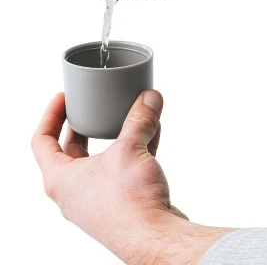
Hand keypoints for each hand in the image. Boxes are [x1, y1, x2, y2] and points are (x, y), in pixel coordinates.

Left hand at [32, 91, 230, 263]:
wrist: (155, 238)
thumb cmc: (129, 203)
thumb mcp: (130, 150)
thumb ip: (140, 120)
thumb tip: (150, 97)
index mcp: (62, 178)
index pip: (42, 140)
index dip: (50, 114)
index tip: (63, 98)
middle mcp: (76, 190)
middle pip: (73, 149)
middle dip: (84, 124)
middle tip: (91, 107)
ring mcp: (99, 197)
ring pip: (102, 158)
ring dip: (115, 135)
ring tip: (126, 116)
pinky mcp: (122, 200)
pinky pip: (124, 167)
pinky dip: (135, 148)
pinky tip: (151, 134)